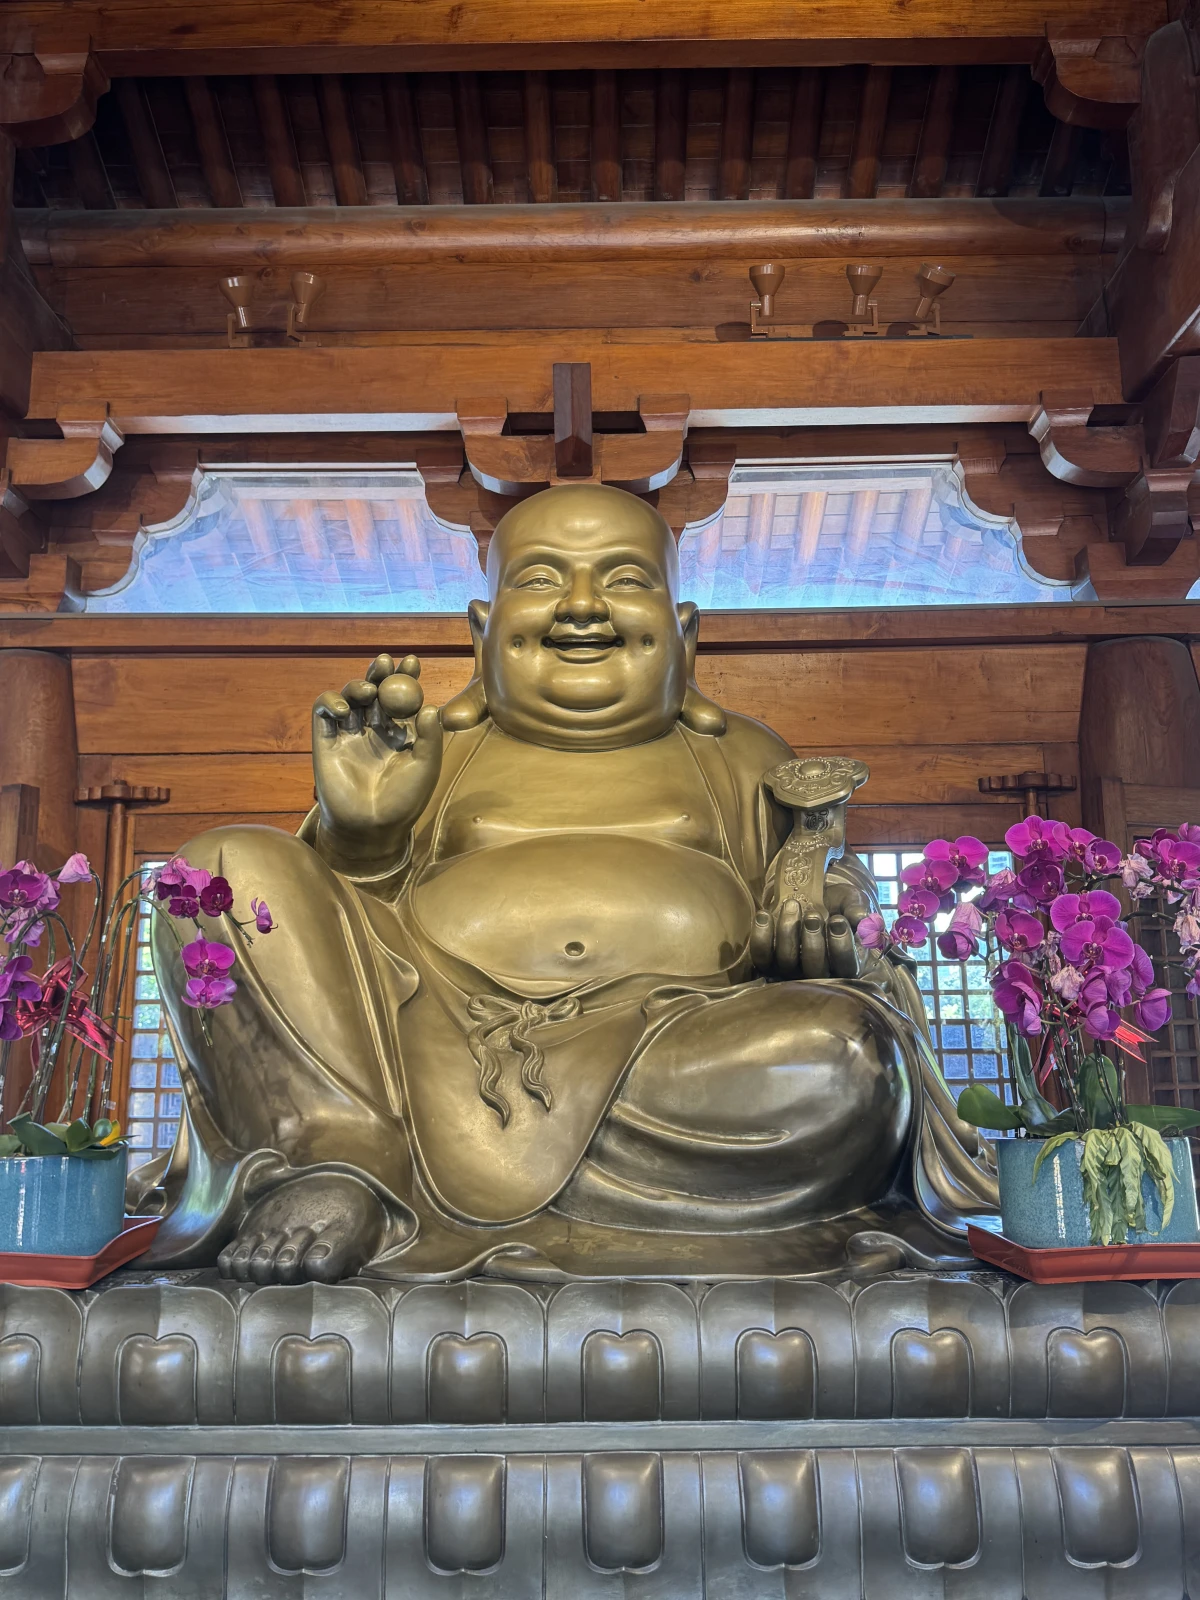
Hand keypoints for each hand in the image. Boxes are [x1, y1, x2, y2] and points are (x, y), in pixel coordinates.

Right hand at [312, 654, 442, 869]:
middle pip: (375, 690)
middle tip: (387, 663)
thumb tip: (430, 706)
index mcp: (399, 732)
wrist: (371, 827)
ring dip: (358, 686)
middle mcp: (374, 729)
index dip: (406, 676)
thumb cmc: (403, 801)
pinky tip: (345, 709)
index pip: (402, 695)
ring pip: (350, 696)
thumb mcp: (425, 767)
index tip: (412, 661)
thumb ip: (429, 738)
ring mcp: (349, 734)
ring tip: (369, 691)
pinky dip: (331, 702)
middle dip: (380, 673)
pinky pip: (323, 712)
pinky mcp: (325, 741)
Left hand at [750, 879, 873, 979]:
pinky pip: (761, 956)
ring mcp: (790, 970)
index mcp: (846, 964)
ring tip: (792, 905)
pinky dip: (761, 936)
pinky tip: (765, 914)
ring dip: (787, 933)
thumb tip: (862, 919)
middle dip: (813, 943)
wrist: (812, 892)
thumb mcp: (852, 901)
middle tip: (813, 916)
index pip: (846, 967)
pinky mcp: (768, 961)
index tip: (838, 920)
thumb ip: (858, 909)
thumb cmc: (838, 903)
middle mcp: (818, 974)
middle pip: (814, 971)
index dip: (841, 946)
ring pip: (786, 962)